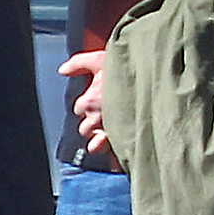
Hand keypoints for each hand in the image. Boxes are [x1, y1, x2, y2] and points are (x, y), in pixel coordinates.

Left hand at [59, 48, 116, 166]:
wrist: (151, 78)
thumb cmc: (126, 68)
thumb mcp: (99, 60)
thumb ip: (78, 64)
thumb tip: (62, 70)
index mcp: (88, 101)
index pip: (79, 109)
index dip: (87, 104)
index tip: (98, 99)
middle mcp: (96, 118)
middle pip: (85, 128)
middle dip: (92, 123)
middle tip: (106, 114)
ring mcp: (110, 129)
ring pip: (96, 142)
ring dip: (100, 137)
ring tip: (110, 130)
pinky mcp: (124, 137)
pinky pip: (112, 151)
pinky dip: (112, 152)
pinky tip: (113, 154)